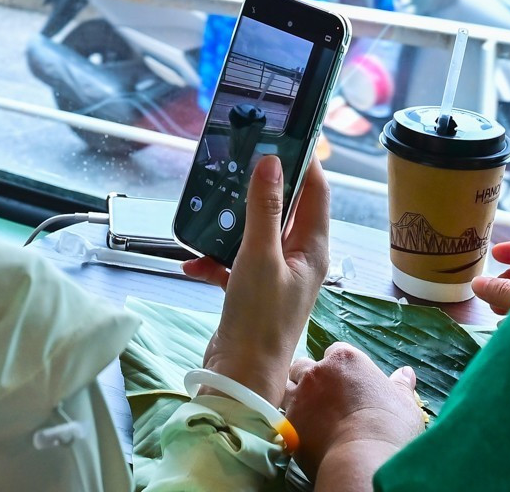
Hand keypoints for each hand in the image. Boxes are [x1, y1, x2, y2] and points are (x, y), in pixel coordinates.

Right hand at [183, 155, 329, 406]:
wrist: (240, 377)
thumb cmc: (258, 319)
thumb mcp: (260, 256)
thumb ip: (264, 208)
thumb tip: (271, 161)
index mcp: (313, 247)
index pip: (317, 191)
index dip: (305, 160)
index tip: (285, 133)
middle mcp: (299, 258)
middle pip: (286, 208)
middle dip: (262, 187)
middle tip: (238, 160)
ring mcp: (276, 275)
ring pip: (257, 233)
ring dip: (232, 224)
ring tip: (210, 207)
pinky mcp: (252, 291)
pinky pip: (234, 262)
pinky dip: (214, 259)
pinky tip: (192, 263)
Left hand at [285, 343, 423, 480]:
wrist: (363, 458)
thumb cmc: (389, 427)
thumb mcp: (405, 404)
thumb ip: (401, 386)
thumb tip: (406, 373)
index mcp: (346, 360)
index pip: (334, 352)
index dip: (339, 367)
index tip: (346, 382)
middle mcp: (317, 372)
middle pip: (304, 365)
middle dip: (310, 377)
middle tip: (323, 398)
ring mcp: (299, 396)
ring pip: (287, 387)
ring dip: (295, 396)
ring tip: (307, 413)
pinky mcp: (287, 422)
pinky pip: (281, 416)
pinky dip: (289, 421)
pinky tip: (300, 431)